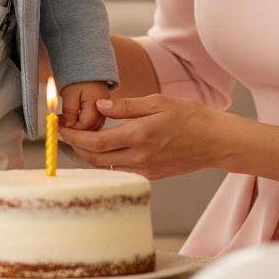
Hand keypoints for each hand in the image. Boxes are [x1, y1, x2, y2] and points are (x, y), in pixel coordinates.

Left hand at [58, 94, 234, 178]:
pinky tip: (107, 148)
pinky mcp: (152, 176)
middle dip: (76, 149)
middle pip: (95, 160)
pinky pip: (122, 171)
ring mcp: (146, 170)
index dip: (74, 138)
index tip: (61, 130)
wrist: (217, 142)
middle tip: (67, 135)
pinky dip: (108, 162)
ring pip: (106, 168)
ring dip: (90, 157)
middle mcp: (139, 157)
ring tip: (83, 140)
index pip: (95, 143)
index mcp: (139, 136)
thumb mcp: (158, 102)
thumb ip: (126, 106)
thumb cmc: (191, 117)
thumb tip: (99, 106)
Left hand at [60, 80, 111, 130]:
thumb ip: (70, 110)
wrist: (88, 64)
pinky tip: (75, 122)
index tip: (58, 127)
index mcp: (97, 106)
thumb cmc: (78, 75)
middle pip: (91, 130)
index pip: (84, 126)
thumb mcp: (70, 93)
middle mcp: (104, 110)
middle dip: (76, 133)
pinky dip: (85, 125)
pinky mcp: (103, 109)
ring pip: (94, 128)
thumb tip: (68, 126)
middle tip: (61, 128)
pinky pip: (95, 122)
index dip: (70, 129)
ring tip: (66, 126)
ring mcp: (105, 110)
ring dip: (81, 130)